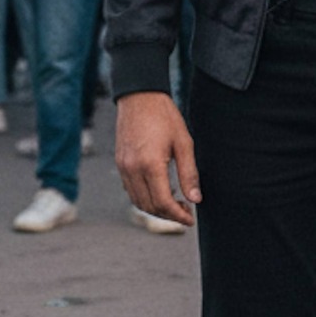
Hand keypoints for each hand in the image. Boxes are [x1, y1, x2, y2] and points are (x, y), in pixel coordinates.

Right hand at [116, 91, 200, 226]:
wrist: (139, 96)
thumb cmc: (164, 116)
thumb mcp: (184, 143)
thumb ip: (189, 173)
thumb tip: (195, 199)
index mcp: (150, 164)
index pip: (163, 202)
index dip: (178, 216)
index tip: (190, 219)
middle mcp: (133, 169)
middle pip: (150, 206)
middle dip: (168, 215)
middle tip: (186, 211)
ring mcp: (123, 167)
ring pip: (138, 201)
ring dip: (156, 208)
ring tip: (175, 203)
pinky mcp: (120, 163)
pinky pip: (131, 190)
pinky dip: (145, 198)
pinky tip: (160, 191)